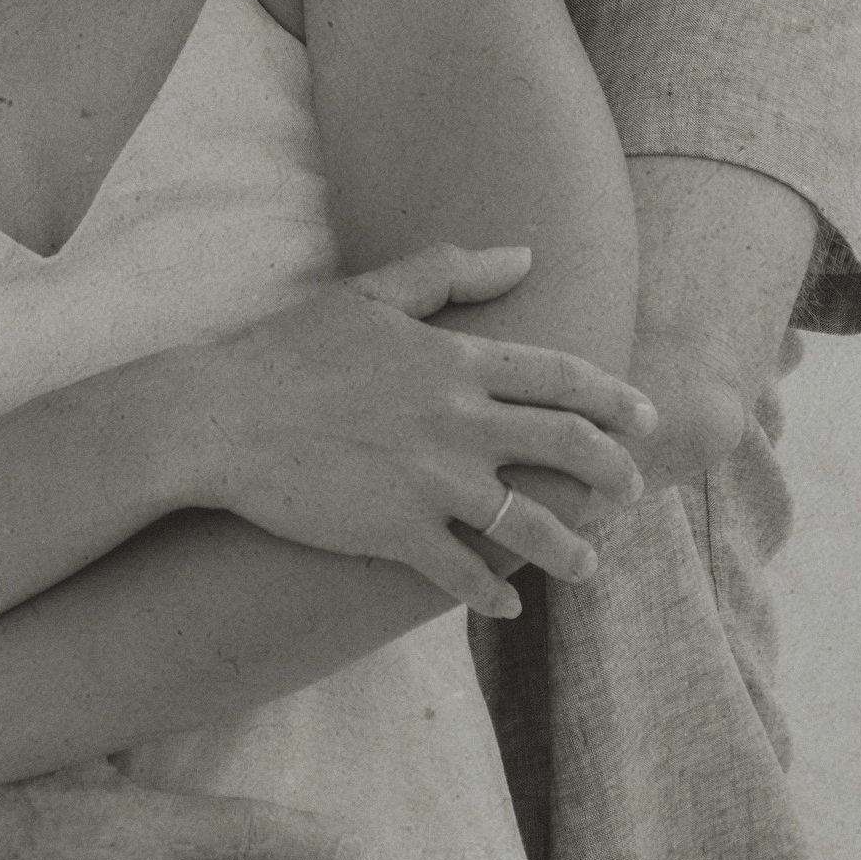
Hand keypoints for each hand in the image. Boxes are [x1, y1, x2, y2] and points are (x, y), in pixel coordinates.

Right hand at [187, 242, 651, 615]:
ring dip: (572, 549)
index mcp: (455, 359)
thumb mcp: (370, 293)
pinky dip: (492, 595)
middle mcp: (457, 419)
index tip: (643, 418)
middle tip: (633, 493)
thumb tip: (526, 253)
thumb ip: (450, 270)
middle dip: (615, 474)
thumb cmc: (287, 350)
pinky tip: (506, 606)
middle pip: (569, 448)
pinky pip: (463, 573)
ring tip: (589, 565)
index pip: (562, 377)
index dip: (615, 398)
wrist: (218, 416)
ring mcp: (428, 480)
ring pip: (530, 523)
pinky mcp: (393, 531)